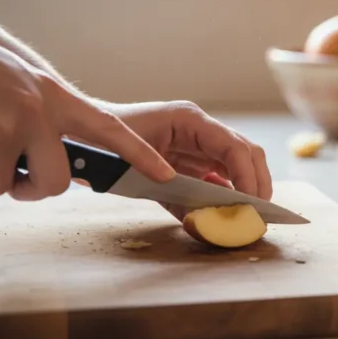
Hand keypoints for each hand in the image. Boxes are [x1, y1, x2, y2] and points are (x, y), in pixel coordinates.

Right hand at [0, 20, 174, 199]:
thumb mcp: (23, 81)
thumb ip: (45, 116)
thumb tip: (46, 160)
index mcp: (54, 98)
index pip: (108, 130)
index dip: (139, 155)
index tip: (165, 175)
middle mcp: (34, 115)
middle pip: (55, 185)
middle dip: (31, 188)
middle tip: (11, 170)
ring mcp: (0, 132)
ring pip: (0, 186)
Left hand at [98, 101, 271, 219]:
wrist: (78, 136)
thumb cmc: (100, 140)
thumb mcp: (133, 161)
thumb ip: (170, 189)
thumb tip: (201, 216)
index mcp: (189, 120)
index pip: (234, 146)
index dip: (248, 176)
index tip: (251, 204)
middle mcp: (199, 130)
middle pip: (246, 153)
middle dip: (257, 183)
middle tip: (259, 214)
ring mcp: (195, 145)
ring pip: (236, 166)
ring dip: (244, 192)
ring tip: (246, 218)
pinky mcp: (187, 162)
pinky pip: (215, 180)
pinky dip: (221, 198)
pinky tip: (219, 216)